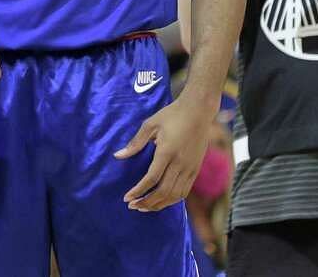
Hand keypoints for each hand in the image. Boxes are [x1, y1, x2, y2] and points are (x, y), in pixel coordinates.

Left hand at [114, 96, 212, 211]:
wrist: (198, 111)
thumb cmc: (172, 115)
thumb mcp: (150, 124)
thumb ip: (135, 143)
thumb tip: (118, 156)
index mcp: (167, 152)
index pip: (152, 179)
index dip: (139, 191)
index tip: (127, 198)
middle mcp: (180, 163)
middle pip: (164, 191)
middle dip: (147, 202)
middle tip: (133, 206)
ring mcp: (190, 168)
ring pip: (175, 195)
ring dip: (159, 204)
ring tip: (145, 207)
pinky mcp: (196, 169)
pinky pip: (185, 190)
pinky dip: (172, 199)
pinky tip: (162, 201)